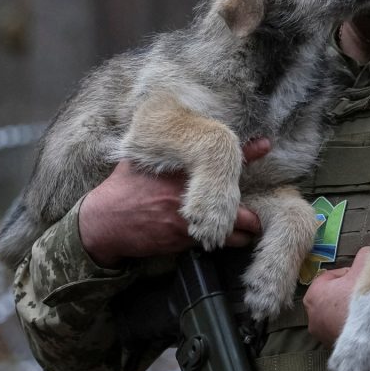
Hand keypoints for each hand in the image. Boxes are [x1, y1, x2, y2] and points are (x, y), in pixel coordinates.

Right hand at [78, 139, 269, 267]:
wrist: (103, 222)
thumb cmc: (124, 187)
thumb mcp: (144, 161)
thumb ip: (166, 150)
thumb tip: (176, 127)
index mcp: (180, 170)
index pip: (221, 158)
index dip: (248, 152)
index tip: (266, 145)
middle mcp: (187, 194)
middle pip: (238, 208)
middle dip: (251, 215)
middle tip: (256, 214)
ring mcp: (187, 220)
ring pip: (230, 232)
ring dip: (241, 233)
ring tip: (246, 229)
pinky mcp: (181, 240)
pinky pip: (212, 243)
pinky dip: (220, 241)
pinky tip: (221, 237)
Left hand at [303, 246, 369, 346]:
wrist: (368, 336)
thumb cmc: (361, 300)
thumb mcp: (364, 269)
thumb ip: (364, 256)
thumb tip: (368, 251)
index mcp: (313, 292)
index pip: (332, 275)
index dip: (349, 274)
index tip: (360, 278)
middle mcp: (310, 314)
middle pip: (331, 294)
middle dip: (345, 292)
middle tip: (362, 292)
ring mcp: (318, 332)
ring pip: (334, 312)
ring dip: (346, 309)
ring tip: (363, 309)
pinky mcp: (328, 346)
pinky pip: (338, 328)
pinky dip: (347, 324)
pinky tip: (361, 323)